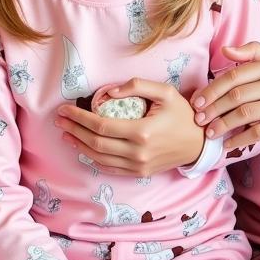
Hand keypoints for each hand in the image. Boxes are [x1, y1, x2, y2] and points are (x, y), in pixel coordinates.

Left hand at [55, 79, 203, 176]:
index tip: (65, 109)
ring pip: (99, 158)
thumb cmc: (182, 114)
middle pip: (95, 143)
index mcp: (142, 131)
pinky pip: (110, 168)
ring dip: (79, 146)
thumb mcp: (165, 92)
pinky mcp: (140, 173)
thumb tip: (108, 92)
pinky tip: (83, 149)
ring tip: (66, 134)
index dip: (79, 118)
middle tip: (59, 120)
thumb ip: (137, 87)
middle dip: (74, 130)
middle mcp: (137, 152)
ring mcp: (138, 166)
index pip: (100, 125)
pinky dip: (93, 159)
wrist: (199, 143)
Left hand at [191, 42, 259, 148]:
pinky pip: (259, 132)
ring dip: (223, 125)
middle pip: (236, 95)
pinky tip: (229, 145)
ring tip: (210, 133)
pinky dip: (240, 140)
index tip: (197, 100)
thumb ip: (253, 52)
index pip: (234, 75)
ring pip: (245, 114)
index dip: (212, 89)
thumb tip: (225, 50)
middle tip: (198, 118)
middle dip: (213, 108)